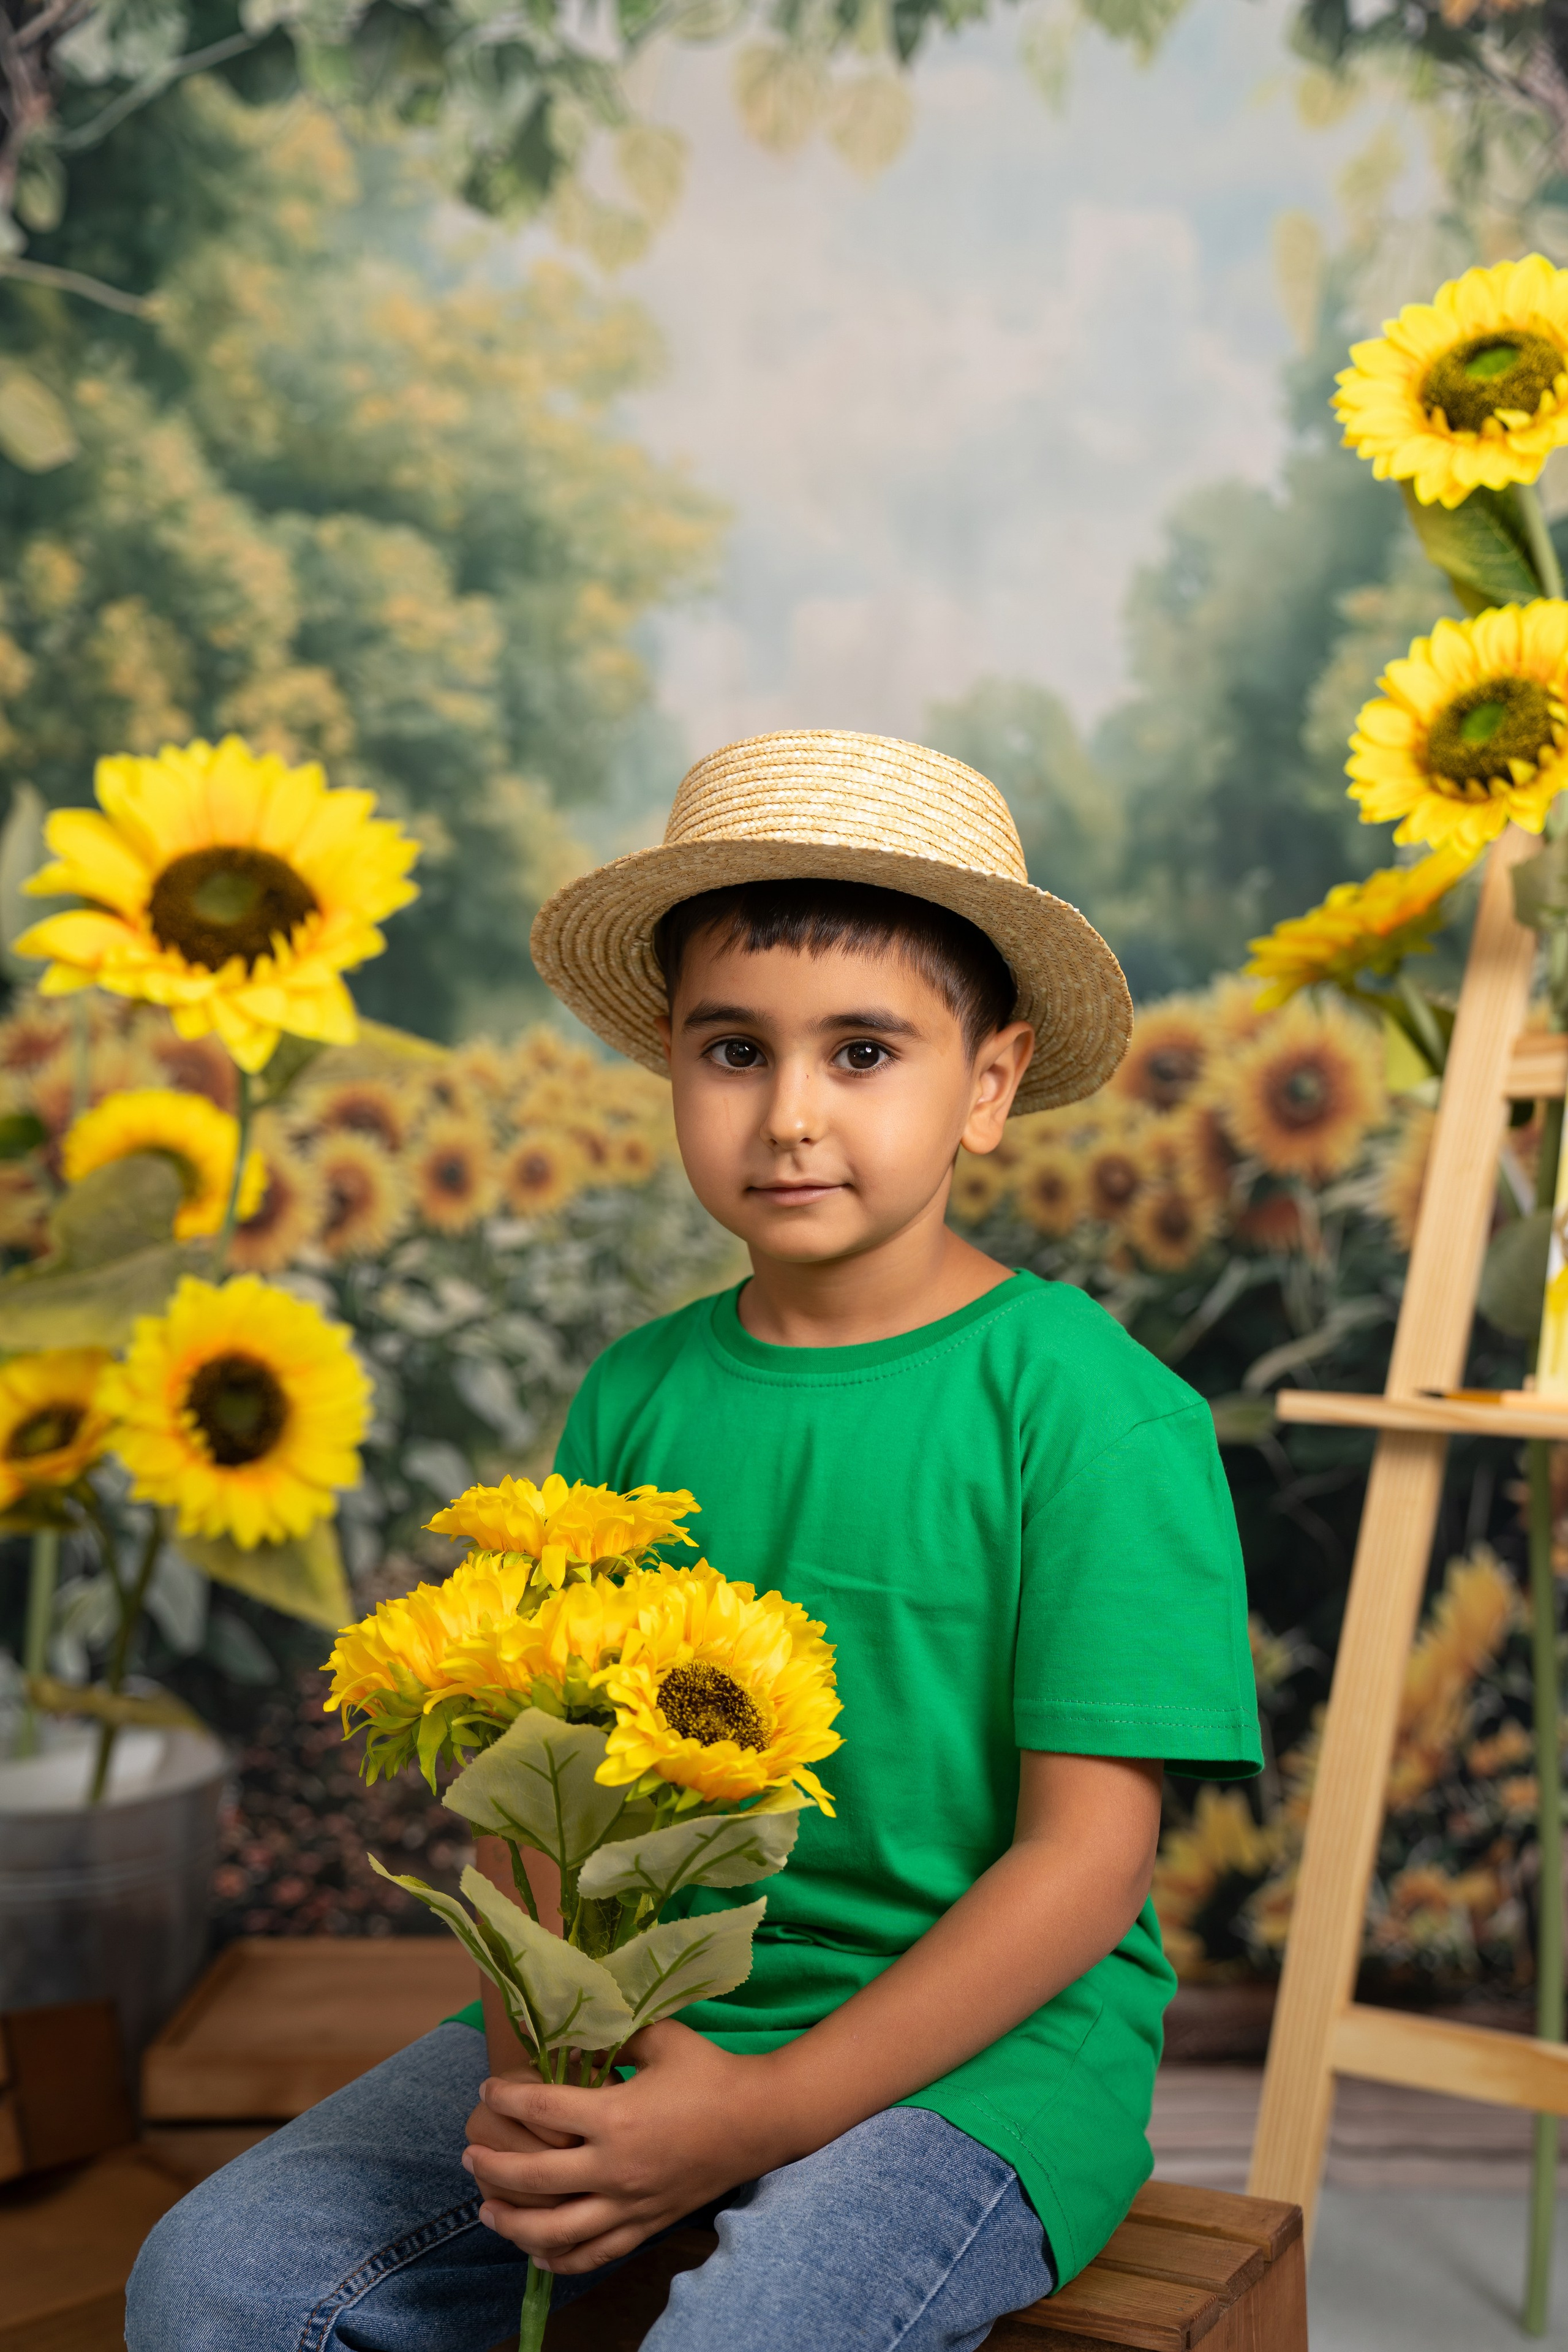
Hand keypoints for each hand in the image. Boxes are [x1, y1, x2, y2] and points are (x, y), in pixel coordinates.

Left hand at [462, 2021, 794, 2272]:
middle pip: (534, 2177)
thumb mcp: (661, 2037)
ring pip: (555, 2231)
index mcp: (616, 2115)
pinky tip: (535, 2251)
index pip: (541, 2107)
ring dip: (512, 2223)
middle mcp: (615, 2166)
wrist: (759, 2120)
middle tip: (469, 2152)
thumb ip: (615, 2034)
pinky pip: (592, 2254)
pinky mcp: (645, 2225)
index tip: (487, 2088)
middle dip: (492, 2165)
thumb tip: (575, 2029)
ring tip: (487, 2208)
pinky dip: (558, 2259)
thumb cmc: (709, 2072)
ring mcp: (629, 2204)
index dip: (506, 2095)